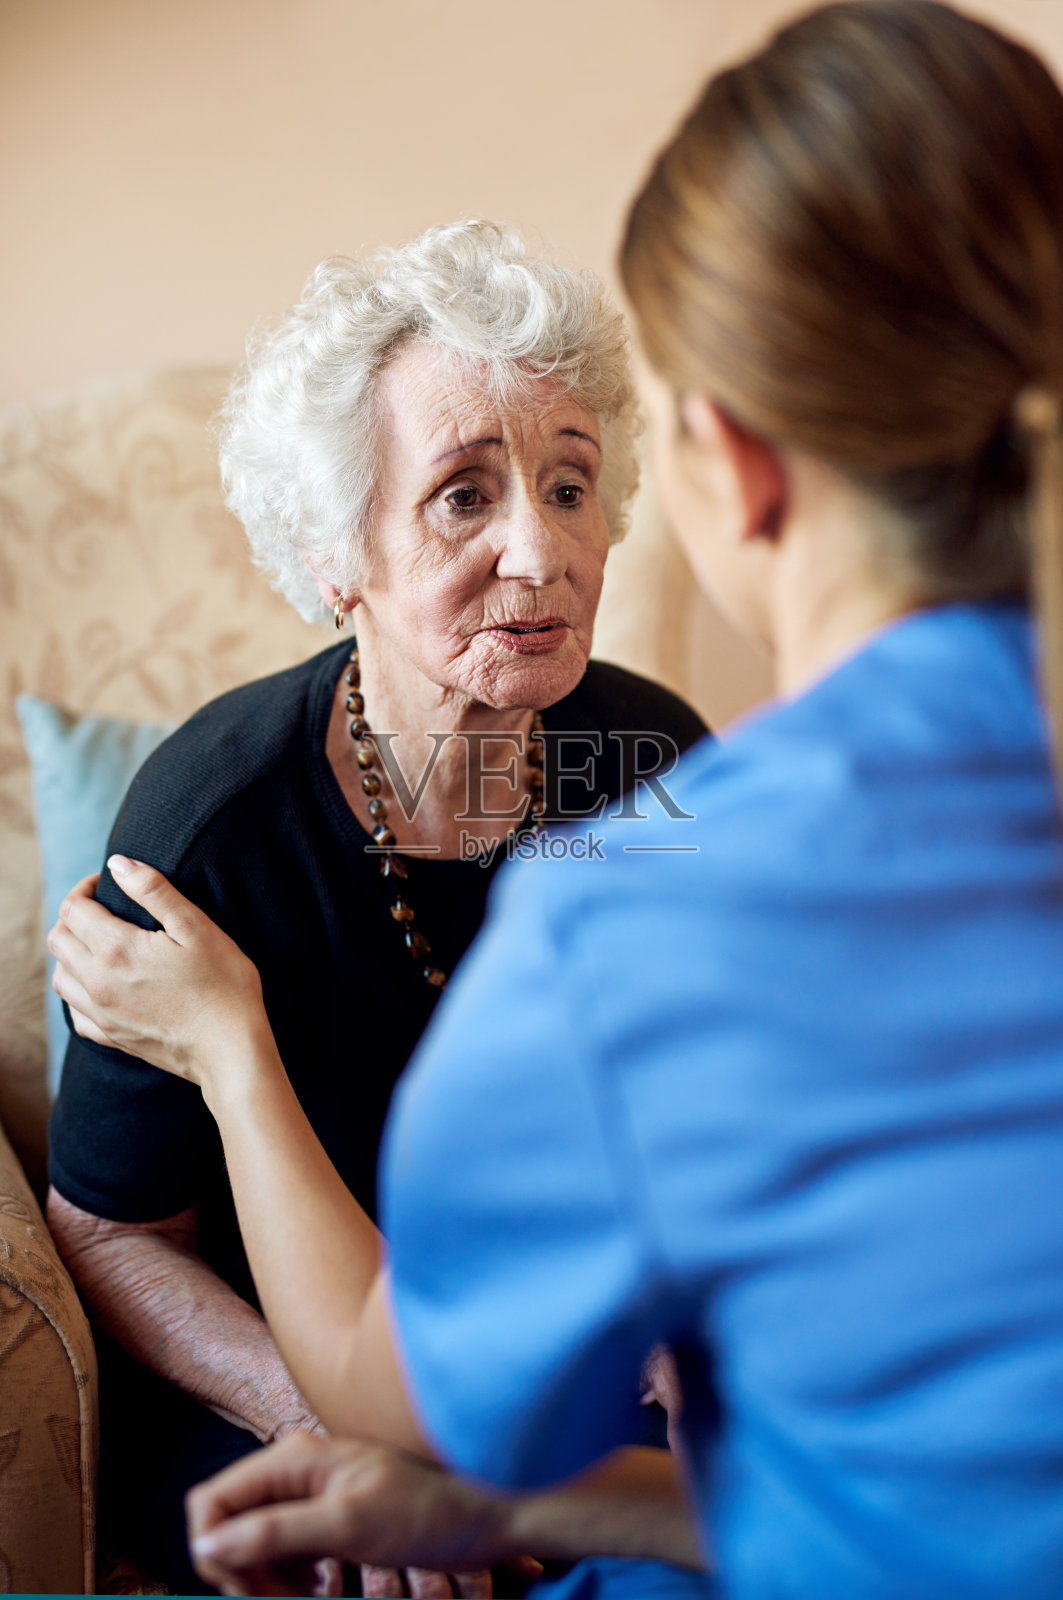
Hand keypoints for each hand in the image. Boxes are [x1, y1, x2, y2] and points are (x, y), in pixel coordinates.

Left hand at [47, 858, 267, 1089]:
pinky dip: (78, 991)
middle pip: (58, 940)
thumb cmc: (224, 984)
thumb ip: (154, 890)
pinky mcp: (111, 1036)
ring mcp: (102, 1014)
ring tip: (99, 943)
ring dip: (71, 953)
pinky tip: (100, 985)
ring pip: (60, 975)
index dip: (85, 888)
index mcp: (117, 949)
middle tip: (103, 909)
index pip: (73, 909)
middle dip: (73, 917)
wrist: (231, 1049)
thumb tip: (117, 864)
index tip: (106, 883)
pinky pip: (74, 1012)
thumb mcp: (197, 927)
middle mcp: (99, 982)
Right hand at [186, 1433, 538, 1597]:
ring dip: (271, 1579)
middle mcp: (295, 1470)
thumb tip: (206, 1543)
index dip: (215, 1551)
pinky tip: (325, 1586)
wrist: (485, 1511)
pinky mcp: (331, 1515)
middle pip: (230, 1527)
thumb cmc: (425, 1509)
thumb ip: (273, 1533)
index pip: (211, 1501)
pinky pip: (286, 1551)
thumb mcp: (347, 1525)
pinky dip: (295, 1577)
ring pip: (255, 1543)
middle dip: (246, 1572)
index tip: (248, 1590)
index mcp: (292, 1459)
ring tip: (312, 1594)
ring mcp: (313, 1492)